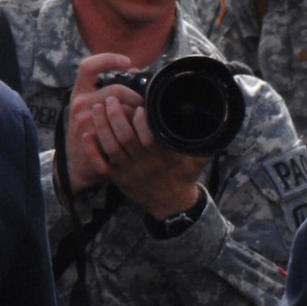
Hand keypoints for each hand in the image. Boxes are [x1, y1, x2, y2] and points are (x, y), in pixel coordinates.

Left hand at [63, 54, 208, 218]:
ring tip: (97, 108)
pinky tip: (86, 135)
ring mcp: (130, 173)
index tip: (139, 106)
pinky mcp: (118, 180)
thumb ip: (204, 145)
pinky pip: (102, 165)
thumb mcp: (196, 162)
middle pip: (125, 138)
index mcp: (164, 158)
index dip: (141, 120)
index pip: (149, 137)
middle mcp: (146, 165)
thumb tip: (220, 127)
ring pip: (112, 148)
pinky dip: (92, 150)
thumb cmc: (182, 177)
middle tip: (110, 99)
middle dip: (115, 116)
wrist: (171, 206)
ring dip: (102, 127)